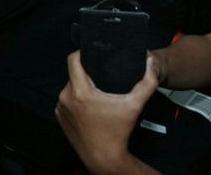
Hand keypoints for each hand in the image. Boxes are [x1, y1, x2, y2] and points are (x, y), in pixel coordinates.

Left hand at [55, 51, 156, 172]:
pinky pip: (66, 100)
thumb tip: (151, 61)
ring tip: (97, 89)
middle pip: (74, 74)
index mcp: (80, 91)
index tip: (95, 53)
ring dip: (81, 86)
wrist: (104, 158)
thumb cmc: (118, 131)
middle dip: (87, 72)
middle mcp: (65, 97)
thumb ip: (147, 82)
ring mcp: (60, 108)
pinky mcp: (59, 117)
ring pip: (70, 87)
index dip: (83, 52)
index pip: (73, 59)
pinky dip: (75, 99)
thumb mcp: (135, 105)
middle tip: (102, 74)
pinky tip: (88, 105)